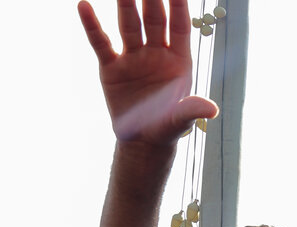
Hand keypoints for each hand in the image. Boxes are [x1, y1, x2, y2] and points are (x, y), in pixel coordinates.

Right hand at [78, 0, 217, 144]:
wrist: (143, 142)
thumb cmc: (168, 128)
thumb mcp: (180, 119)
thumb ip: (192, 110)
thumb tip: (212, 110)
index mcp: (178, 61)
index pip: (180, 26)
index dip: (179, 5)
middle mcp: (156, 54)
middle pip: (154, 19)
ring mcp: (133, 58)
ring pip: (129, 25)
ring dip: (125, 4)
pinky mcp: (112, 68)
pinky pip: (101, 43)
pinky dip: (92, 25)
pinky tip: (84, 6)